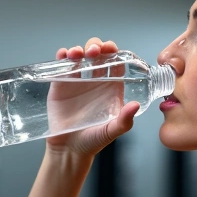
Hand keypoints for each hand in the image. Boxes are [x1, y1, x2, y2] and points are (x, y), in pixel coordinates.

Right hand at [45, 38, 139, 155]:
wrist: (68, 150)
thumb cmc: (93, 141)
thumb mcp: (111, 131)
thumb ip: (124, 121)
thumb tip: (135, 106)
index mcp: (112, 87)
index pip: (117, 63)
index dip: (115, 52)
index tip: (111, 50)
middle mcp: (96, 81)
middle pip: (99, 54)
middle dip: (97, 46)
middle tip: (95, 51)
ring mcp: (78, 80)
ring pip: (81, 56)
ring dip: (80, 49)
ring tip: (79, 54)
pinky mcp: (61, 84)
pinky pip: (62, 65)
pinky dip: (63, 55)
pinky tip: (65, 55)